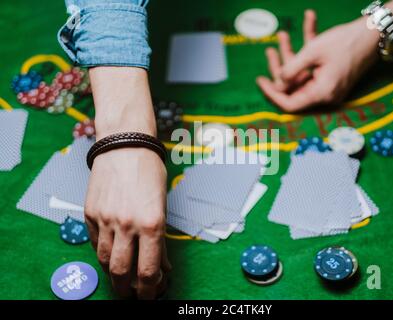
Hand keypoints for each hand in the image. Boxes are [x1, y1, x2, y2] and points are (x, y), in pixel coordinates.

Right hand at [85, 147, 170, 298]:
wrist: (124, 145)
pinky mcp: (90, 213)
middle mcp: (127, 224)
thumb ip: (160, 238)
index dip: (150, 289)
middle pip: (122, 272)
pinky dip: (103, 253)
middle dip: (127, 290)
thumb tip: (161, 265)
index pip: (148, 270)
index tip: (151, 295)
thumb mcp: (163, 205)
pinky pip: (94, 242)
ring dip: (113, 274)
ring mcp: (105, 219)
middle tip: (131, 295)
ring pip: (105, 260)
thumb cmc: (149, 171)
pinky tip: (110, 255)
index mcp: (152, 223)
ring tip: (120, 279)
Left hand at [257, 10, 378, 111]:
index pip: (289, 103)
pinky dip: (309, 47)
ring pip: (302, 73)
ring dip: (292, 53)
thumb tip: (278, 84)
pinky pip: (315, 65)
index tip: (260, 81)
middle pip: (294, 85)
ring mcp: (329, 84)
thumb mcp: (312, 52)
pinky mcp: (332, 75)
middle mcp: (325, 93)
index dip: (273, 93)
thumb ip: (291, 70)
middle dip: (280, 66)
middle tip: (270, 49)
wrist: (376, 32)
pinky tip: (308, 21)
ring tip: (282, 34)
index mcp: (321, 93)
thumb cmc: (346, 41)